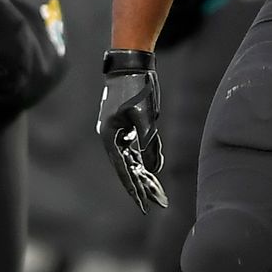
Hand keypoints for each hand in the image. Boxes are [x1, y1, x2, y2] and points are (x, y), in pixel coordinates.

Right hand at [97, 49, 167, 212]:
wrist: (131, 65)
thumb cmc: (135, 89)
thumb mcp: (145, 117)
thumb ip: (149, 143)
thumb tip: (154, 168)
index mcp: (110, 137)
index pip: (123, 170)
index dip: (134, 189)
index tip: (143, 206)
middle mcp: (112, 138)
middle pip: (129, 168)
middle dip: (144, 186)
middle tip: (160, 203)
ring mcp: (119, 132)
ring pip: (133, 160)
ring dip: (146, 176)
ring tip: (159, 194)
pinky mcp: (127, 126)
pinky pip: (137, 148)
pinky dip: (147, 158)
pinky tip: (153, 172)